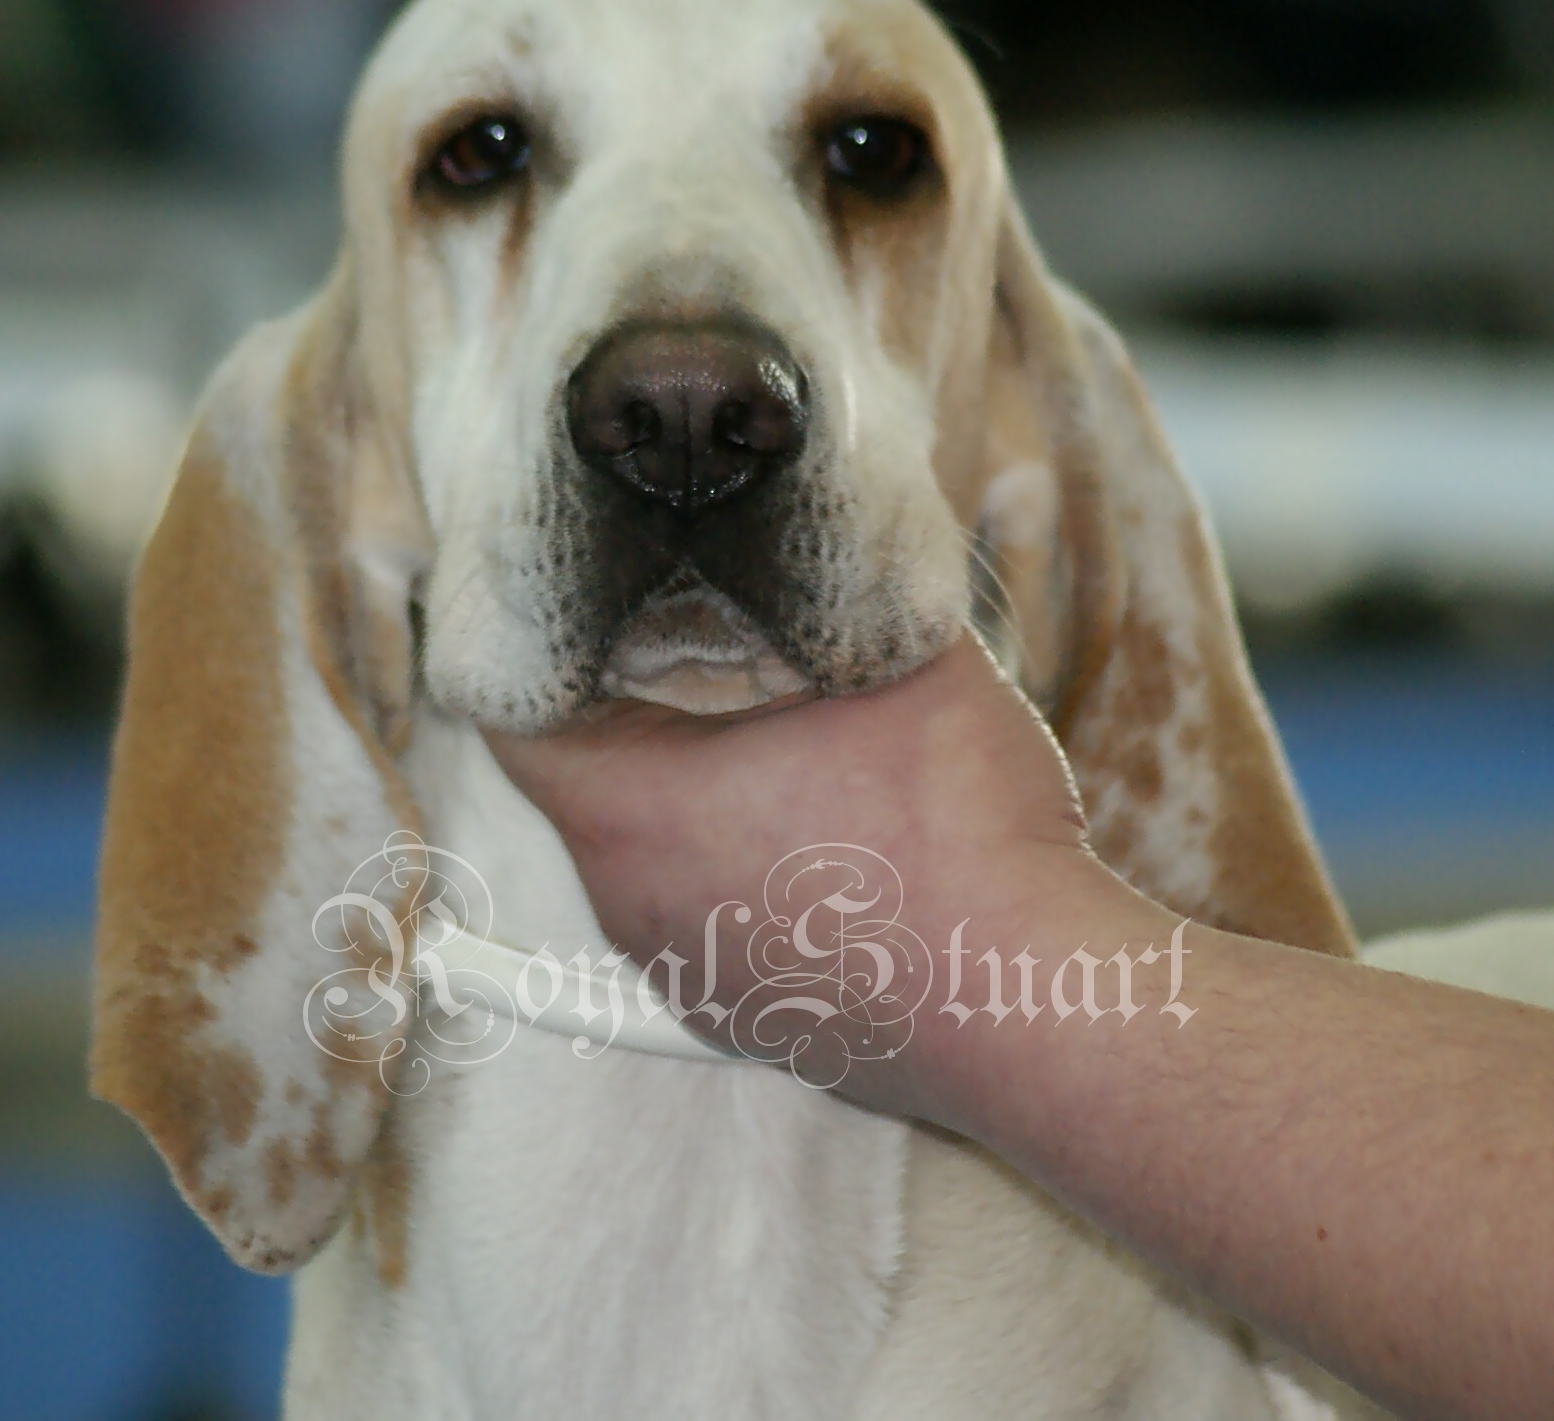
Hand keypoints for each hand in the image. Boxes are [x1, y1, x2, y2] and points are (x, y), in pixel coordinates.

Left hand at [484, 632, 1100, 1114]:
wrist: (1037, 1003)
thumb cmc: (956, 832)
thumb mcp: (901, 657)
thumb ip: (838, 589)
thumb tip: (831, 538)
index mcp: (629, 808)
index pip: (516, 714)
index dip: (553, 644)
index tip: (607, 602)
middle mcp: (630, 903)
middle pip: (593, 776)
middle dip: (646, 706)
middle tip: (720, 646)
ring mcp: (684, 972)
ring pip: (658, 847)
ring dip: (705, 790)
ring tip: (793, 740)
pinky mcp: (743, 1014)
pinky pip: (712, 914)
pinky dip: (748, 865)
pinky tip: (836, 833)